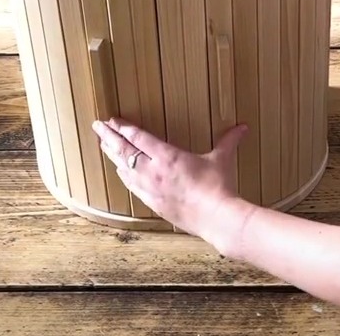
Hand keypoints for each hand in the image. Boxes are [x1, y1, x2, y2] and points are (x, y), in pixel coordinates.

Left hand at [92, 118, 246, 238]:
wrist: (217, 219)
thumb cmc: (219, 187)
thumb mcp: (222, 159)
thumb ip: (228, 140)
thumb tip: (243, 126)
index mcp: (168, 156)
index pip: (138, 138)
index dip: (123, 127)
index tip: (112, 120)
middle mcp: (154, 171)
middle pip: (124, 151)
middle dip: (109, 137)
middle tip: (97, 126)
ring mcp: (151, 189)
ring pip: (124, 168)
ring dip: (112, 155)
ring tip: (102, 144)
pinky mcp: (154, 203)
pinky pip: (132, 186)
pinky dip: (123, 175)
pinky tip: (119, 171)